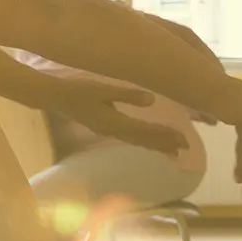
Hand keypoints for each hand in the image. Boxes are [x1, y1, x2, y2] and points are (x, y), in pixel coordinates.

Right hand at [52, 77, 187, 155]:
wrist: (56, 98)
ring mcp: (108, 131)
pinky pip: (130, 138)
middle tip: (185, 148)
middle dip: (164, 144)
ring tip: (173, 151)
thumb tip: (152, 100)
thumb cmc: (79, 90)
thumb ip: (127, 95)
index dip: (165, 136)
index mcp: (114, 121)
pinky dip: (144, 141)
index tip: (185, 139)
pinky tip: (149, 141)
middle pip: (143, 140)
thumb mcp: (103, 89)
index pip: (146, 131)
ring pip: (137, 141)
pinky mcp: (105, 128)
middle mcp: (113, 130)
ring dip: (155, 145)